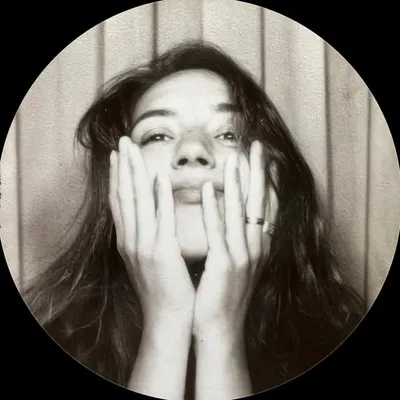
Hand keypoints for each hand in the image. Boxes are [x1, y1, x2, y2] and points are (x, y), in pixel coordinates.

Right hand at [109, 136, 194, 323]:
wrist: (168, 319)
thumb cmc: (164, 289)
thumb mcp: (150, 259)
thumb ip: (149, 236)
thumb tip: (153, 214)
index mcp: (128, 242)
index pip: (120, 203)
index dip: (118, 177)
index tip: (118, 155)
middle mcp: (130, 240)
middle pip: (124, 196)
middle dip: (122, 167)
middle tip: (121, 141)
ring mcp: (143, 246)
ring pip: (136, 202)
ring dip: (134, 173)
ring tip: (133, 149)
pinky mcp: (161, 252)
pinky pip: (160, 218)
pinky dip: (158, 196)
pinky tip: (159, 175)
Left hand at [193, 140, 277, 339]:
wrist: (220, 329)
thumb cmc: (226, 294)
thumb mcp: (238, 264)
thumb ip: (240, 240)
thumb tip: (235, 217)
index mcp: (258, 247)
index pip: (267, 208)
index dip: (270, 182)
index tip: (268, 159)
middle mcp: (255, 248)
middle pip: (260, 203)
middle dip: (260, 173)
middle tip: (259, 147)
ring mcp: (242, 256)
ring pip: (241, 212)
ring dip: (237, 183)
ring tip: (234, 158)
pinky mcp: (224, 264)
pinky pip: (218, 231)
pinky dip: (214, 209)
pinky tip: (207, 189)